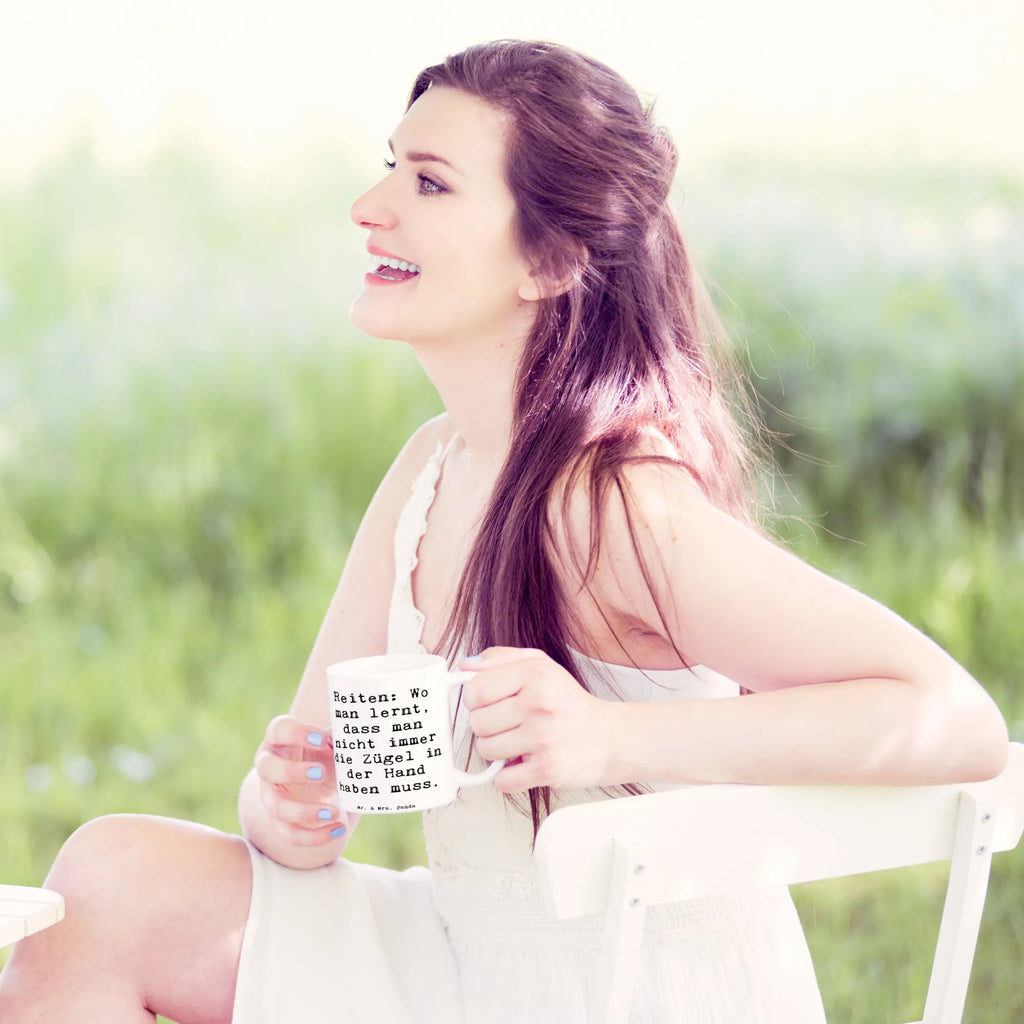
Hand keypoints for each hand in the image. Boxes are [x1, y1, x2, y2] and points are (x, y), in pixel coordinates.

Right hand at [252, 715, 350, 846]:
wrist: (315, 777)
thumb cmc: (322, 752)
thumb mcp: (330, 743)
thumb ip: (338, 738)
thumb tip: (352, 740)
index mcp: (279, 739)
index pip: (279, 730)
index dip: (296, 733)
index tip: (321, 739)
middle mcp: (268, 766)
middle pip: (267, 769)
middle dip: (293, 772)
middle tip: (320, 773)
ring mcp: (270, 795)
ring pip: (276, 807)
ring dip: (304, 812)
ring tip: (335, 812)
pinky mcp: (278, 821)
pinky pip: (288, 833)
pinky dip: (313, 836)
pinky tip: (339, 829)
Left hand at [460, 647, 618, 792]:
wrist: (609, 738)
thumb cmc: (568, 702)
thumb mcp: (539, 665)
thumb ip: (499, 659)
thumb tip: (465, 667)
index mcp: (535, 673)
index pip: (475, 689)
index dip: (475, 699)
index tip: (488, 702)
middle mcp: (540, 703)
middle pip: (477, 722)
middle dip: (488, 726)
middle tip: (510, 724)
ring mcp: (544, 737)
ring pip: (486, 750)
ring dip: (498, 751)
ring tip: (520, 742)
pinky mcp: (548, 769)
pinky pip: (502, 780)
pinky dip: (508, 776)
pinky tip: (525, 762)